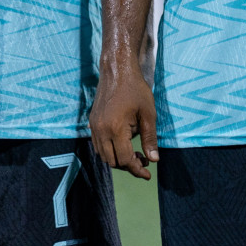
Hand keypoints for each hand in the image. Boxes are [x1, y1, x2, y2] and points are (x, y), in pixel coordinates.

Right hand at [89, 62, 159, 179]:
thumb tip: (153, 160)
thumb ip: (150, 138)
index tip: (148, 174)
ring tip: (136, 154)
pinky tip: (124, 145)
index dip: (137, 169)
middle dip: (128, 166)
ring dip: (118, 159)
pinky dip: (110, 151)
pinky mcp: (92, 124)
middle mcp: (100, 131)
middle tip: (145, 162)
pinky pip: (98, 146)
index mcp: (115, 129)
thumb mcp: (149, 114)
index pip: (124, 159)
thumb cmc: (136, 90)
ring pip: (103, 155)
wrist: (117, 71)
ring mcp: (94, 128)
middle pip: (112, 161)